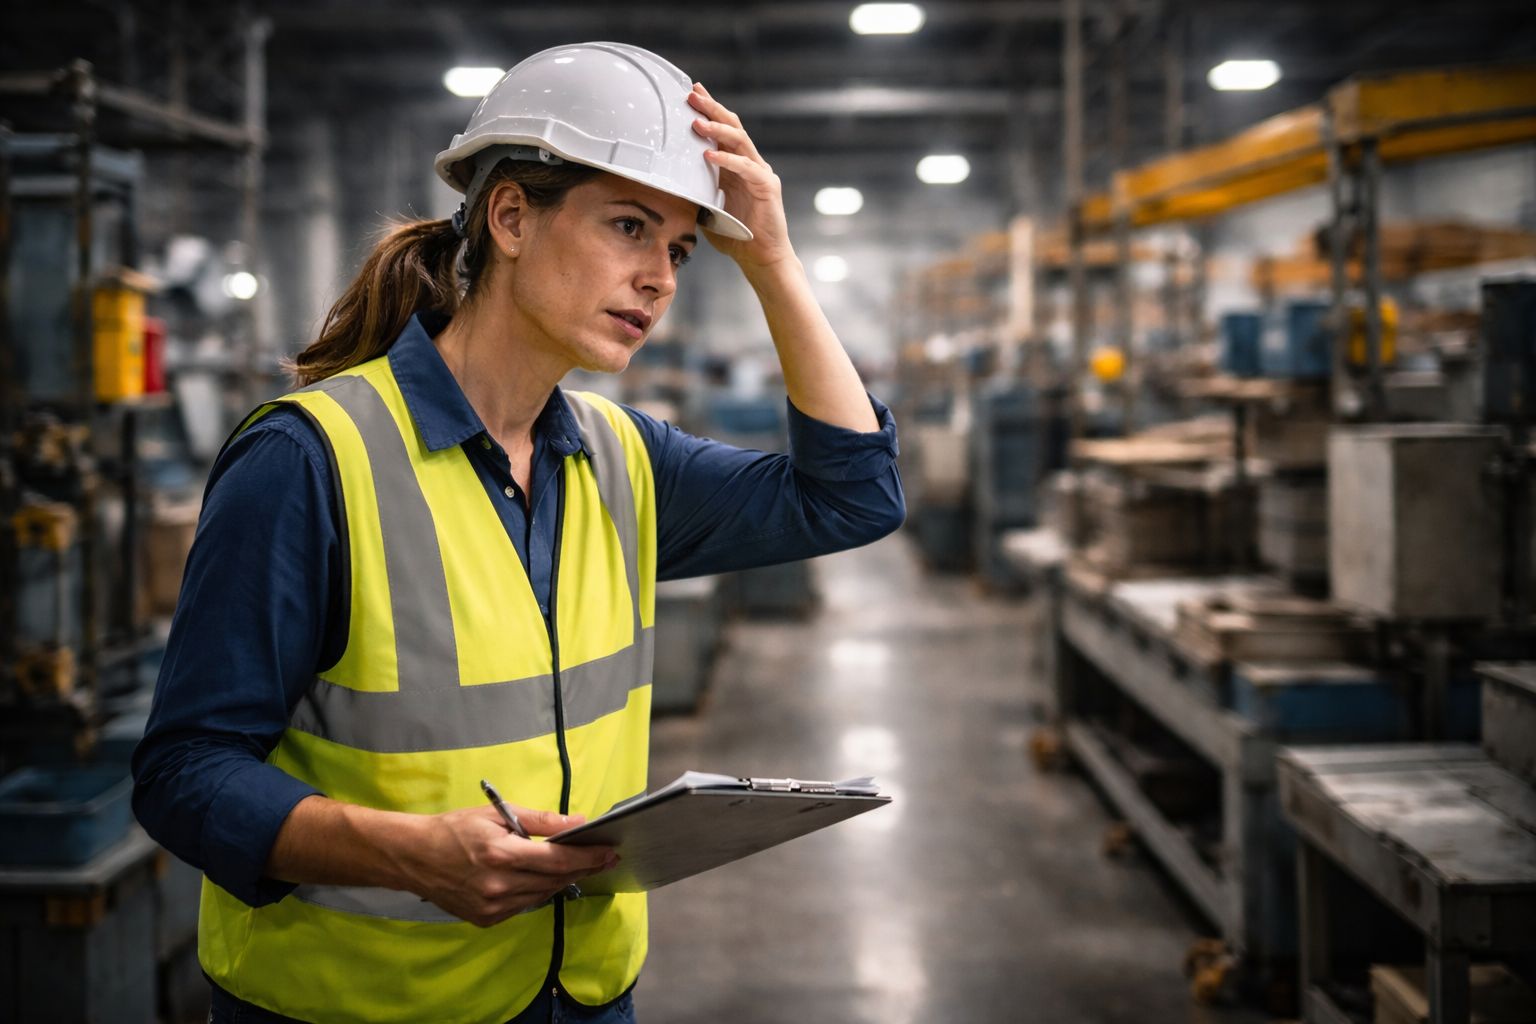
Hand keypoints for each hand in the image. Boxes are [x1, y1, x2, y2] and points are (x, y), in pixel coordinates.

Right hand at [264, 796, 616, 930]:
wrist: (413, 857)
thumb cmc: (454, 829)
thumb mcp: (498, 814)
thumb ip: (541, 821)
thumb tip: (578, 821)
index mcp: (502, 854)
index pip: (558, 859)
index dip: (588, 856)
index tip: (609, 851)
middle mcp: (499, 885)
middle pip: (555, 879)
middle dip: (583, 867)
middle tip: (604, 857)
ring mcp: (492, 907)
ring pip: (542, 895)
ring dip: (562, 880)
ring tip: (577, 865)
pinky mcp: (485, 919)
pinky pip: (524, 906)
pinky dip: (537, 892)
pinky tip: (542, 878)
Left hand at [689, 83, 794, 270]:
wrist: (761, 258)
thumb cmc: (735, 235)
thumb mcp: (706, 208)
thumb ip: (693, 191)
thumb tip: (666, 182)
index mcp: (735, 166)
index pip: (722, 130)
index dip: (709, 110)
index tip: (691, 92)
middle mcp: (750, 164)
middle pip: (732, 126)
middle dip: (712, 108)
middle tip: (692, 94)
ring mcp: (760, 173)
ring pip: (740, 141)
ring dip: (717, 129)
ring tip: (697, 121)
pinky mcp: (767, 187)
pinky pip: (746, 167)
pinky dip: (727, 160)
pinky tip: (708, 155)